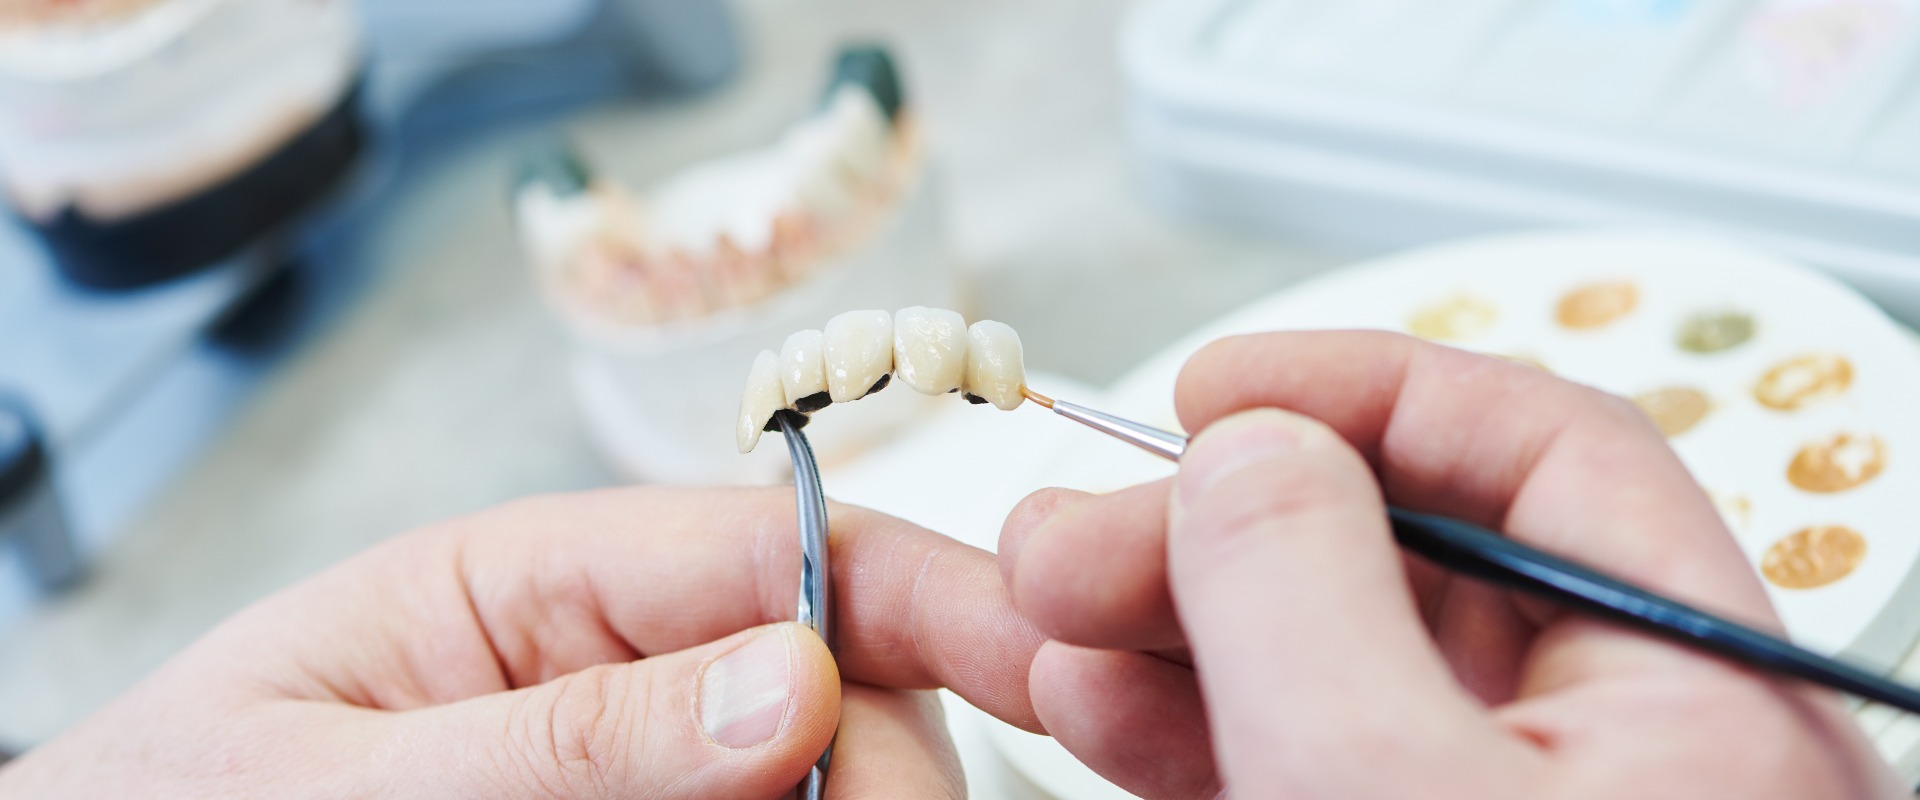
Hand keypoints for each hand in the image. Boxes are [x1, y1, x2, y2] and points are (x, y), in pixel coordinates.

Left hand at [0, 487, 1043, 798]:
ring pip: (825, 774)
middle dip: (895, 755)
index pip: (777, 544)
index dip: (931, 586)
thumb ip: (558, 736)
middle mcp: (613, 667)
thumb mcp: (339, 776)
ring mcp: (642, 767)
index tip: (1039, 654)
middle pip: (840, 676)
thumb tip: (786, 686)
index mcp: (535, 582)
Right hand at [1001, 331, 1902, 798]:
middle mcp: (1620, 749)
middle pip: (1412, 562)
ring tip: (1045, 613)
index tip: (1215, 393)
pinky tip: (1089, 701)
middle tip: (1071, 531)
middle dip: (1218, 530)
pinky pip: (1304, 759)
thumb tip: (1247, 453)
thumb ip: (1309, 598)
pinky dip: (1191, 725)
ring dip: (1176, 629)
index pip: (1552, 459)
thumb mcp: (1386, 788)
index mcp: (1703, 703)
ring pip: (1336, 670)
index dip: (1370, 394)